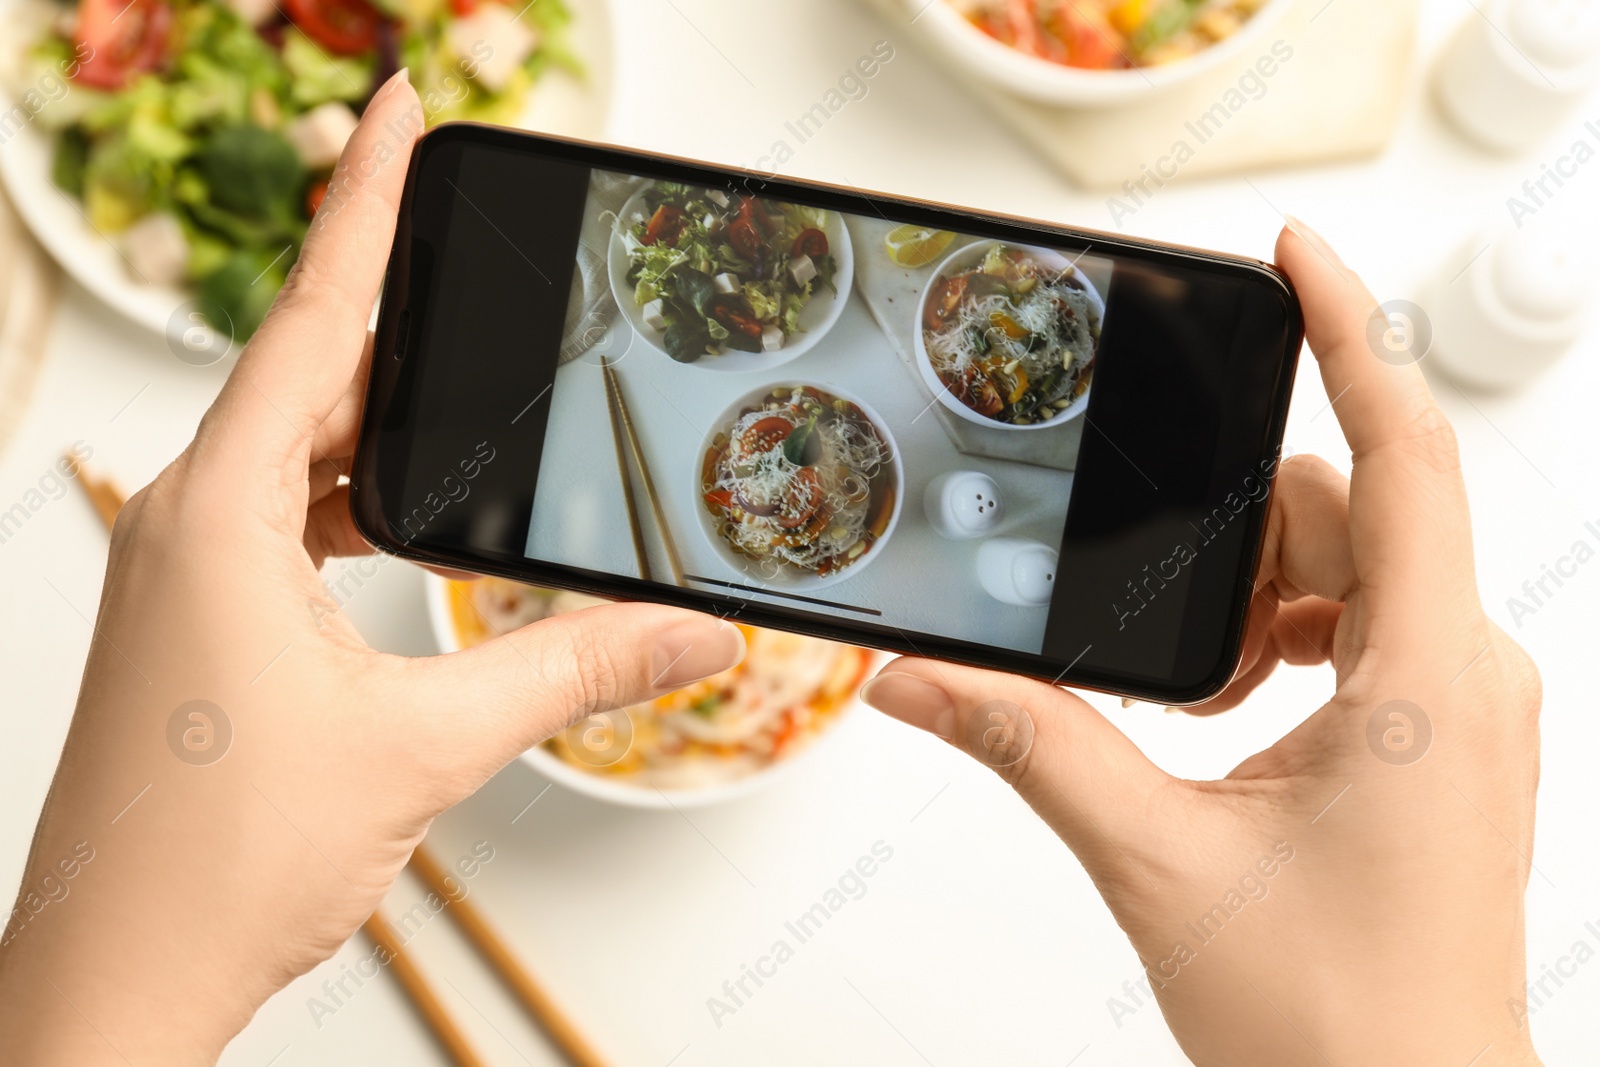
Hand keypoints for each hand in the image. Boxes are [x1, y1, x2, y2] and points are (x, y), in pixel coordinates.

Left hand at [0, 71, 743, 1064]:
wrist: (116, 977)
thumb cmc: (221, 863)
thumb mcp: (426, 747)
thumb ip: (569, 669)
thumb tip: (686, 631)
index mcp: (221, 515)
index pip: (310, 320)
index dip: (363, 201)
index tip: (398, 108)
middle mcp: (191, 523)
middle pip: (308, 369)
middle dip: (394, 302)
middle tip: (469, 241)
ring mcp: (189, 572)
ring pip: (297, 445)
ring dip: (380, 410)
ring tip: (469, 377)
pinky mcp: (203, 620)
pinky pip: (285, 512)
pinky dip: (354, 491)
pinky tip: (411, 513)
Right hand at [862, 223, 1542, 1065]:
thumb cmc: (1339, 1023)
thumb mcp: (1156, 860)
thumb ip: (1029, 744)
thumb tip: (920, 679)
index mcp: (1425, 677)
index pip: (1402, 452)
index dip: (1350, 333)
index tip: (1297, 253)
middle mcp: (1465, 671)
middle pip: (1350, 512)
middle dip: (1242, 538)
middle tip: (1170, 638)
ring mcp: (1460, 704)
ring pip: (1353, 570)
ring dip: (1260, 601)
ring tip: (1200, 706)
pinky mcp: (1440, 735)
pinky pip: (1367, 624)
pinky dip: (1287, 638)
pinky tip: (1231, 715)